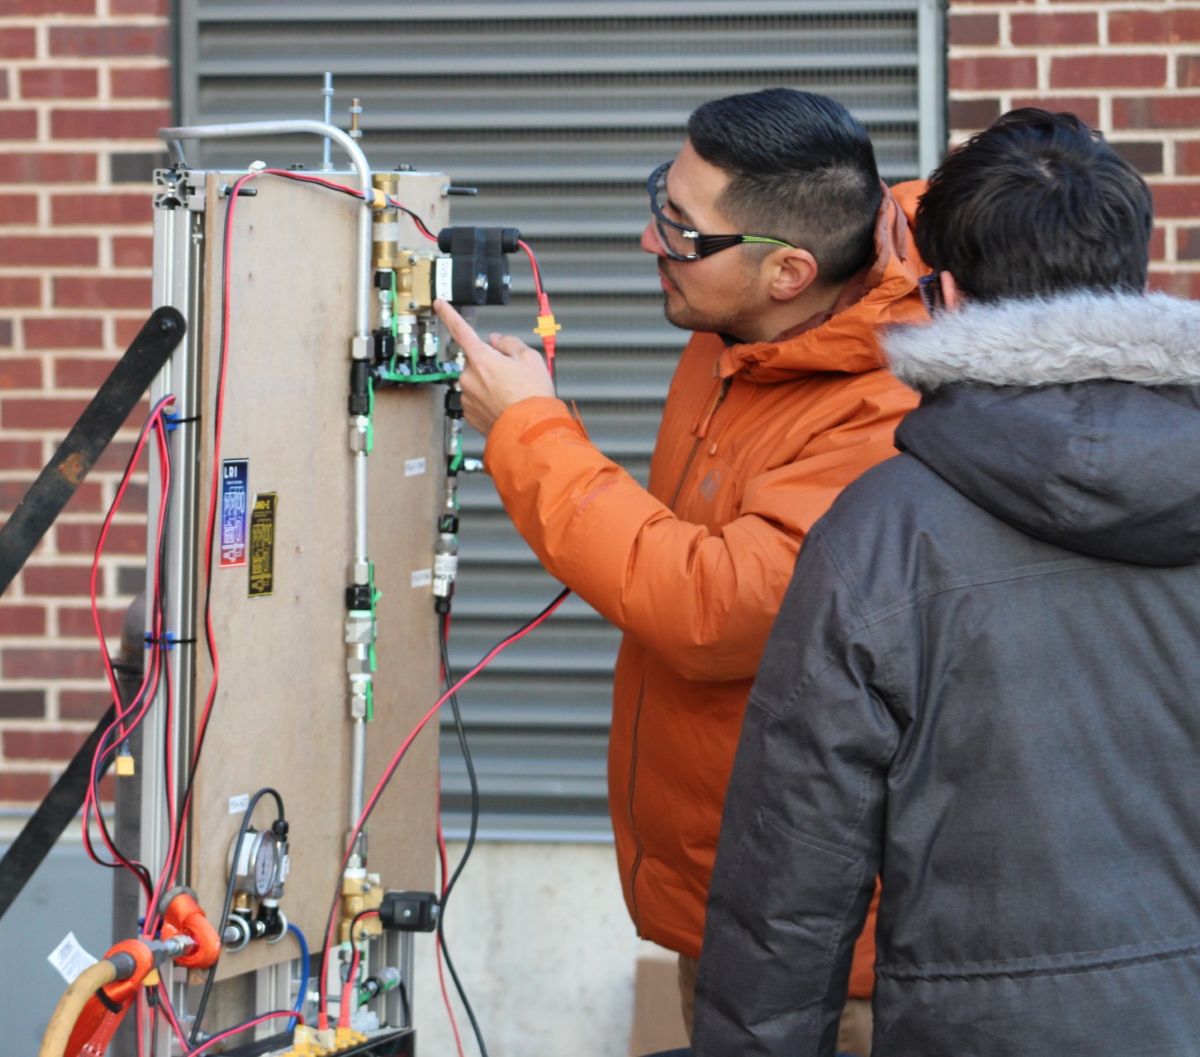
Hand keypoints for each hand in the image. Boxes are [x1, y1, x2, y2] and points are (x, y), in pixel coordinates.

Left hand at [433, 300, 554, 435]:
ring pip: (476, 381)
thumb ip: (509, 343)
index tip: (439, 304)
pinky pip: (476, 399)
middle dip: (490, 363)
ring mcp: (467, 397)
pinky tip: (504, 405)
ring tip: (511, 394)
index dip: (449, 314)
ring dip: (490, 384)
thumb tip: (497, 341)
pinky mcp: (469, 414)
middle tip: (512, 375)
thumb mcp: (531, 358)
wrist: (530, 431)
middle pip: (476, 360)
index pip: (461, 330)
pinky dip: (488, 400)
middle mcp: (469, 377)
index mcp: (481, 359)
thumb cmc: (532, 397)